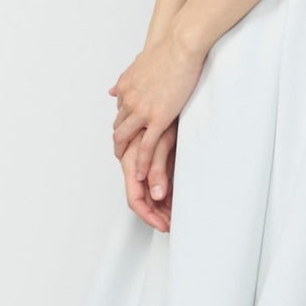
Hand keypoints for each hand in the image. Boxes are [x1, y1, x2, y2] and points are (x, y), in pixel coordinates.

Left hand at [108, 24, 204, 229]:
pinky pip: (144, 146)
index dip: (123, 126)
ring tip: (130, 172)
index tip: (127, 137)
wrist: (180, 44)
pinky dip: (141, 162)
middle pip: (119, 128)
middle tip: (124, 159)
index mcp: (126, 87)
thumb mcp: (139, 63)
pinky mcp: (157, 118)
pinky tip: (142, 174)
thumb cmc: (168, 49)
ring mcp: (141, 111)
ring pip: (126, 139)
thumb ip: (126, 79)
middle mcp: (129, 100)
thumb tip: (113, 90)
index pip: (120, 112)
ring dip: (126, 157)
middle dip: (120, 145)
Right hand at [119, 115, 176, 231]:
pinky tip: (173, 190)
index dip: (149, 216)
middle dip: (155, 212)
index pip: (135, 199)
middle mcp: (130, 157)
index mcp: (132, 159)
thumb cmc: (166, 107)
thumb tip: (157, 194)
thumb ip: (157, 168)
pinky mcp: (149, 143)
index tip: (164, 225)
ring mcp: (137, 150)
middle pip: (140, 195)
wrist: (171, 79)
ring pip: (144, 186)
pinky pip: (151, 172)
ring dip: (159, 201)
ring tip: (175, 208)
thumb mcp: (165, 142)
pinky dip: (162, 185)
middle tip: (173, 221)